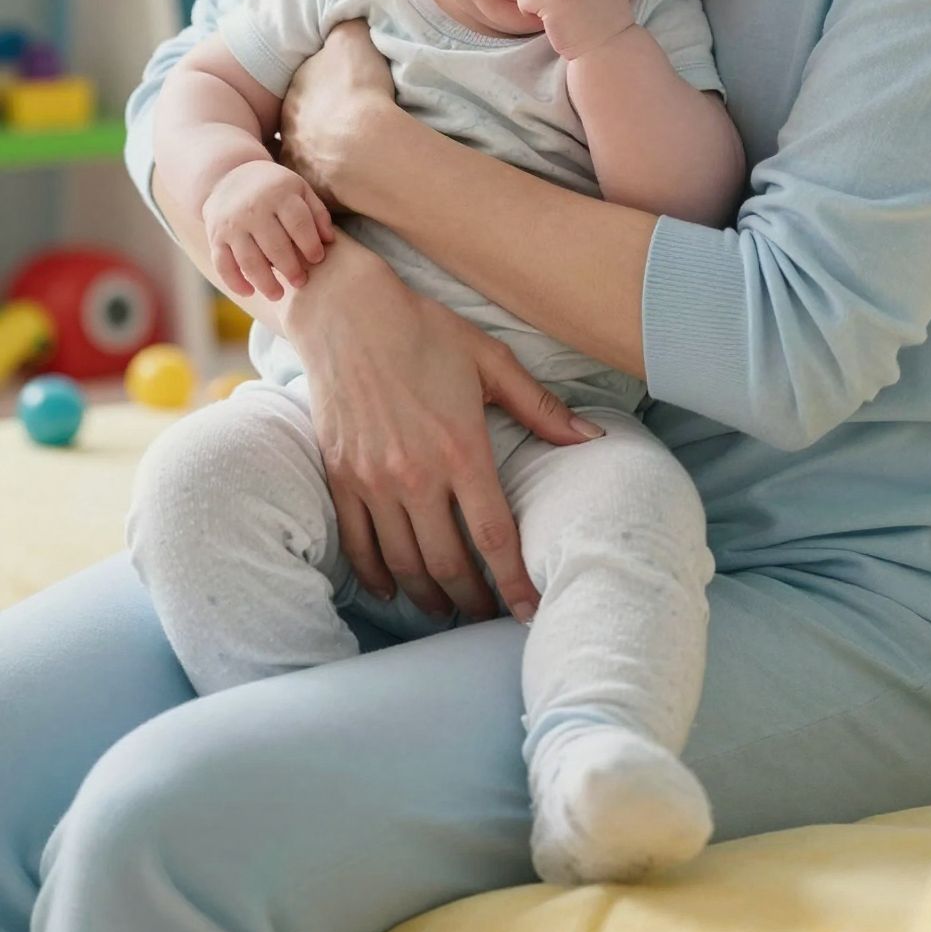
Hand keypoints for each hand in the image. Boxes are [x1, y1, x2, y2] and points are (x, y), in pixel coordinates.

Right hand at [202, 161, 334, 300]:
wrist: (227, 177)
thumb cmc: (273, 188)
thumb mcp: (299, 189)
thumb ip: (317, 212)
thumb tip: (329, 241)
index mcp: (279, 194)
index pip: (298, 223)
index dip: (310, 244)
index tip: (317, 259)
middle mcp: (253, 209)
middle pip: (275, 246)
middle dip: (290, 268)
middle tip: (301, 282)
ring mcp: (232, 224)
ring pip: (249, 260)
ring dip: (265, 282)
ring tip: (278, 294)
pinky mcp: (216, 237)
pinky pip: (223, 264)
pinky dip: (235, 281)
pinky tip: (249, 291)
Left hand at [279, 19, 393, 210]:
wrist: (364, 143)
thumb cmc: (359, 88)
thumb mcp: (353, 38)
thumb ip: (346, 27)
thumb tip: (346, 17)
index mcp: (299, 88)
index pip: (307, 85)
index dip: (326, 88)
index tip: (344, 93)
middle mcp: (290, 123)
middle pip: (304, 120)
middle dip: (320, 123)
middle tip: (348, 126)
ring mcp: (297, 157)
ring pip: (307, 152)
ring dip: (323, 153)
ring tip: (352, 156)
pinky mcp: (311, 187)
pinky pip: (320, 183)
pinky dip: (332, 181)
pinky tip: (351, 181)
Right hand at [284, 236, 602, 620]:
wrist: (347, 313)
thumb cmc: (425, 332)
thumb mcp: (491, 361)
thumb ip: (540, 406)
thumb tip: (590, 437)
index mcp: (461, 448)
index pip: (494, 536)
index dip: (513, 582)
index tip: (528, 610)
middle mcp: (416, 474)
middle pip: (449, 563)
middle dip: (472, 601)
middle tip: (486, 618)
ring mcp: (373, 480)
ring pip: (404, 562)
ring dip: (428, 597)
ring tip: (446, 611)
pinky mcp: (340, 477)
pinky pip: (358, 544)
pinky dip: (376, 575)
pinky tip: (393, 589)